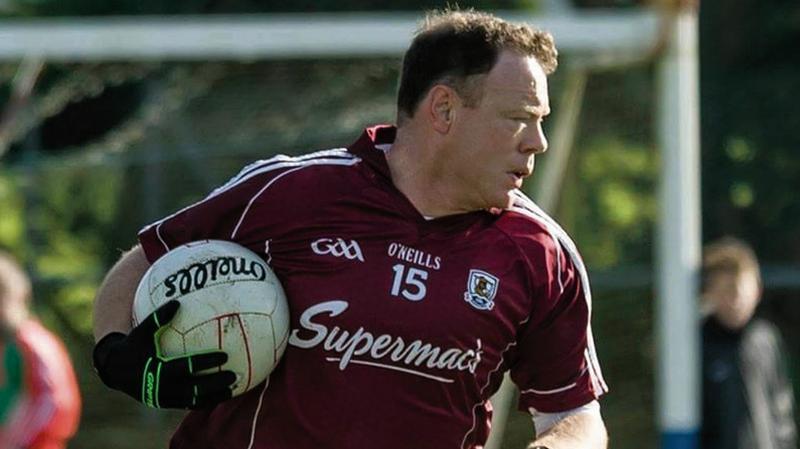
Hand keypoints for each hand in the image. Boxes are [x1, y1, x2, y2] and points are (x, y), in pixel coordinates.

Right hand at [93, 300, 235, 408]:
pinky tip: (222, 394)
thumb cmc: (133, 346)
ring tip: (234, 389)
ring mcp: (165, 398)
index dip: (206, 362)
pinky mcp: (167, 404)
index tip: (224, 356)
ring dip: (215, 396)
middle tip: (234, 375)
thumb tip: (177, 302)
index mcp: (159, 369)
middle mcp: (163, 387)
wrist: (115, 371)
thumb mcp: (143, 331)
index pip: (188, 366)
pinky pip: (190, 404)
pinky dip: (206, 401)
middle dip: (216, 383)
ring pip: (194, 400)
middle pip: (195, 388)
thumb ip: (158, 318)